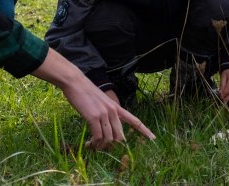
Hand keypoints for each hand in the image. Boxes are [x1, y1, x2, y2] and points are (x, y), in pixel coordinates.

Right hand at [32, 49, 154, 148]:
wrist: (75, 82)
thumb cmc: (85, 92)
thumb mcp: (101, 102)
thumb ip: (106, 113)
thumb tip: (105, 128)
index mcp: (116, 107)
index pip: (134, 120)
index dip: (144, 130)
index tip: (153, 138)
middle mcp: (113, 111)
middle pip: (120, 137)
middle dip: (111, 145)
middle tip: (100, 147)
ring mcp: (104, 114)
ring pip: (109, 139)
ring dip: (100, 146)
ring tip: (92, 145)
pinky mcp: (94, 117)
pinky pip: (98, 137)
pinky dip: (94, 143)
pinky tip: (89, 143)